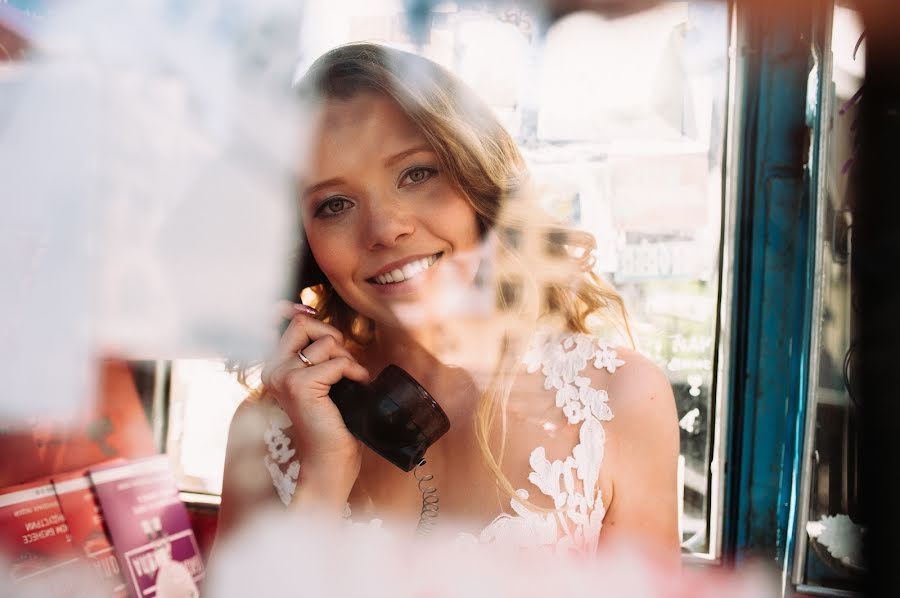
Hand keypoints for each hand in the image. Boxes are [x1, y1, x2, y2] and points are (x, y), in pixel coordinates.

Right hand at [261, 312, 370, 507]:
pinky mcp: (300, 386)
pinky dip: (354, 372)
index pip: (292, 323)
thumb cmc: (332, 423)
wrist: (328, 461)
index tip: (322, 324)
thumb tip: (320, 322)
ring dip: (347, 359)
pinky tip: (357, 386)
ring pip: (327, 342)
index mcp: (275, 368)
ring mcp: (284, 376)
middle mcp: (273, 370)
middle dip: (333, 339)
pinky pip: (337, 362)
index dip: (309, 318)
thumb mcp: (323, 381)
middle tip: (343, 367)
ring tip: (349, 383)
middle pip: (304, 324)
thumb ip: (320, 355)